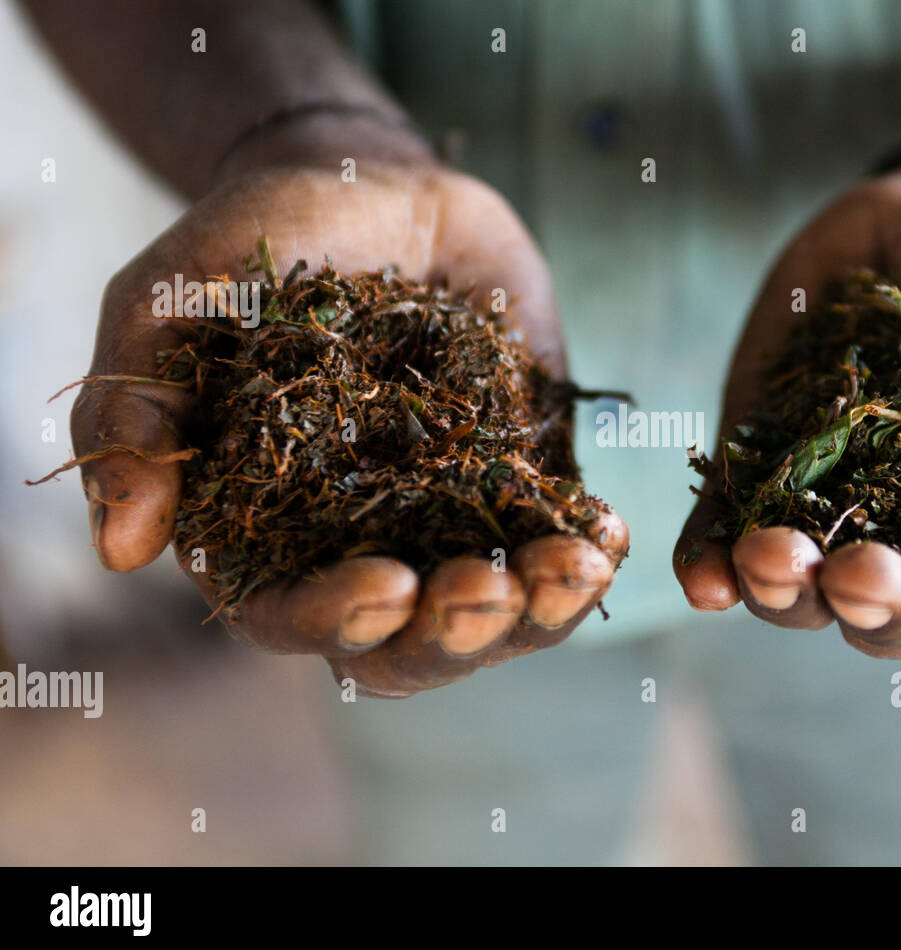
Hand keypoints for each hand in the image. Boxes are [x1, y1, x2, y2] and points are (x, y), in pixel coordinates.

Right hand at [75, 152, 625, 696]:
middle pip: (413, 644)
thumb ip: (138, 415)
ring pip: (501, 609)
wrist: (371, 187)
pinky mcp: (524, 476)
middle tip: (490, 585)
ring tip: (576, 565)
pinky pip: (558, 537)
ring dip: (543, 607)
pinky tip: (610, 533)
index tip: (391, 584)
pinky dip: (588, 550)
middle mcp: (365, 544)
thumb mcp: (170, 307)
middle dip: (458, 632)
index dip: (339, 621)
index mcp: (269, 532)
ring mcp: (452, 516)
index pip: (295, 617)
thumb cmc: (254, 245)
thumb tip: (125, 549)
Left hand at [674, 151, 900, 657]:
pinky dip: (709, 557)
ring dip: (780, 588)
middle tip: (856, 572)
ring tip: (768, 557)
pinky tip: (700, 577)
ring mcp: (831, 501)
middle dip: (869, 601)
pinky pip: (726, 527)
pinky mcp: (764, 457)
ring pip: (799, 585)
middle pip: (885, 612)